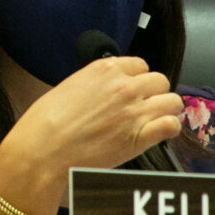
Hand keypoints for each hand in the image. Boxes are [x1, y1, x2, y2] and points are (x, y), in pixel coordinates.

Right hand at [0, 57, 181, 214]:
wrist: (42, 149)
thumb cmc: (45, 121)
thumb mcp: (69, 87)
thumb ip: (94, 84)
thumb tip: (103, 92)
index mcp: (105, 69)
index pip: (140, 65)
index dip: (138, 79)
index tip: (133, 90)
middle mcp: (124, 86)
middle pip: (160, 80)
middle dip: (154, 92)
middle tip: (144, 107)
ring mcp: (135, 111)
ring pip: (172, 100)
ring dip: (166, 109)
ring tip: (156, 120)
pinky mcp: (140, 136)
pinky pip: (172, 124)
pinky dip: (169, 128)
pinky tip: (158, 134)